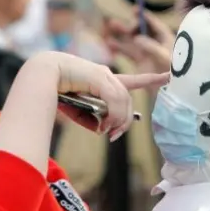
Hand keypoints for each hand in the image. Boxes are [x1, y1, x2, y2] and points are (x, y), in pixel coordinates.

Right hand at [35, 52, 167, 140]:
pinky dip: (113, 114)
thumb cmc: (54, 91)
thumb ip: (92, 120)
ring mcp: (105, 74)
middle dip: (125, 120)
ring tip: (107, 132)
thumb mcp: (76, 111)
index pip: (131, 80)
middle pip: (127, 99)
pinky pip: (115, 100)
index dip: (150, 79)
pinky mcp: (100, 77)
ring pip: (123, 101)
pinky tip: (104, 125)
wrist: (41, 75)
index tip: (168, 76)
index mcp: (101, 80)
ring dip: (118, 120)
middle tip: (114, 136)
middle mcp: (107, 75)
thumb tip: (105, 130)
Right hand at [105, 9, 175, 74]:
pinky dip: (119, 47)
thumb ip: (150, 47)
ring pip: (132, 39)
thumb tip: (136, 38)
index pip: (154, 24)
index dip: (144, 16)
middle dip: (131, 25)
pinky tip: (109, 43)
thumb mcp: (163, 58)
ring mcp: (147, 52)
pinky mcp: (140, 60)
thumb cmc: (172, 72)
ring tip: (111, 24)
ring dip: (122, 32)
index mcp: (165, 39)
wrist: (170, 89)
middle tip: (125, 28)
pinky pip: (128, 51)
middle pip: (141, 30)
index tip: (134, 9)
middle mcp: (155, 43)